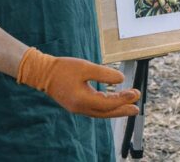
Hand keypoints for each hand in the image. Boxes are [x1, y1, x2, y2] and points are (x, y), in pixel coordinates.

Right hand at [16, 47, 140, 117]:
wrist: (43, 73)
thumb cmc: (63, 68)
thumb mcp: (85, 67)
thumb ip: (104, 73)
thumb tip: (121, 79)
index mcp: (82, 100)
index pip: (107, 103)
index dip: (123, 99)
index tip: (135, 93)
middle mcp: (80, 107)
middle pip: (106, 112)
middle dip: (123, 109)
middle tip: (137, 108)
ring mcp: (78, 107)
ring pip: (102, 111)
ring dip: (116, 107)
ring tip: (130, 103)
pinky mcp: (77, 103)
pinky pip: (96, 107)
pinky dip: (107, 103)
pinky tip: (115, 98)